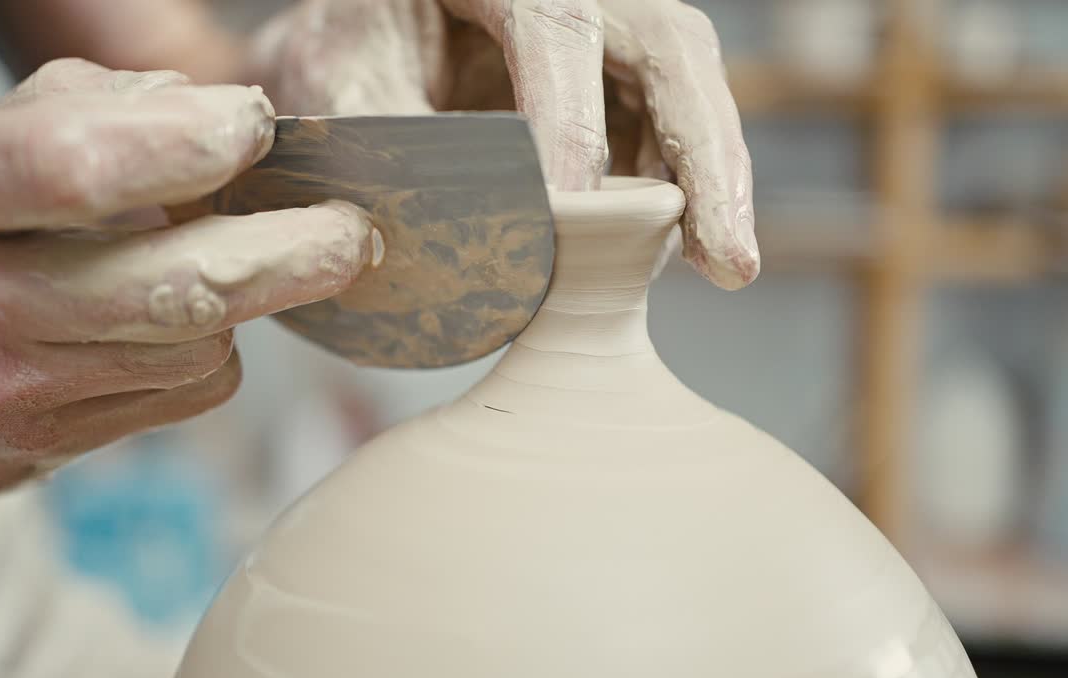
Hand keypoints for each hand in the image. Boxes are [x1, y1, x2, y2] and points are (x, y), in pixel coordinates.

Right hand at [0, 60, 375, 567]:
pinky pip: (181, 396)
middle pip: (167, 284)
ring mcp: (2, 391)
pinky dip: (209, 352)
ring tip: (252, 263)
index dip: (186, 143)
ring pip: (192, 346)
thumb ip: (69, 113)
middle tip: (354, 232)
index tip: (256, 127)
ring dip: (244, 300)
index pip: (70, 166)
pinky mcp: (46, 450)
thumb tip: (199, 107)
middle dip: (287, 255)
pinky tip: (182, 325)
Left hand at [246, 0, 757, 288]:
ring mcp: (608, 32)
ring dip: (708, 182)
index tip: (569, 210)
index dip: (572, 117)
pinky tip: (672, 252)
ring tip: (720, 264)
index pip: (554, 22)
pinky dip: (678, 194)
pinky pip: (667, 128)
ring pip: (687, 86)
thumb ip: (379, 139)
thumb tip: (426, 234)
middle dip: (704, 152)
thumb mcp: (338, 81)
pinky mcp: (622, 82)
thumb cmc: (350, 52)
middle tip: (729, 258)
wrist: (364, 42)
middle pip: (669, 44)